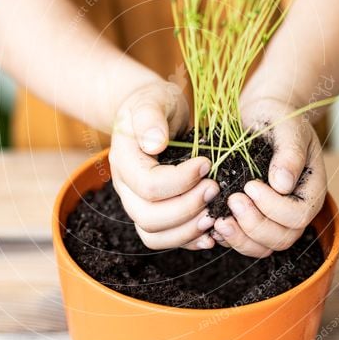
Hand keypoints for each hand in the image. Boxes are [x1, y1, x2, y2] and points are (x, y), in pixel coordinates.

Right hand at [109, 80, 219, 250]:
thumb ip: (150, 117)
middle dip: (187, 208)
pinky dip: (188, 240)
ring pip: (154, 235)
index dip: (181, 181)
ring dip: (188, 230)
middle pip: (149, 217)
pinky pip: (164, 238)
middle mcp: (126, 188)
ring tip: (214, 215)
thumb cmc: (154, 103)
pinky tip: (211, 232)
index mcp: (123, 160)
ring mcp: (136, 203)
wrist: (151, 114)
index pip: (149, 185)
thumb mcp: (153, 99)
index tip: (206, 163)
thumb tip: (154, 143)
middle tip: (215, 189)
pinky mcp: (153, 212)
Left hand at [212, 96, 326, 257]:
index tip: (250, 185)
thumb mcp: (287, 127)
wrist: (261, 118)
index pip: (298, 216)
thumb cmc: (278, 119)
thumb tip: (282, 184)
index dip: (273, 207)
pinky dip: (228, 237)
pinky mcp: (253, 219)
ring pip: (262, 247)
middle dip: (254, 225)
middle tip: (232, 201)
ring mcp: (274, 218)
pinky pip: (244, 241)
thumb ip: (289, 153)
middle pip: (282, 238)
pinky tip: (212, 221)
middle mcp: (294, 209)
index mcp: (310, 190)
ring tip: (218, 220)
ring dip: (240, 238)